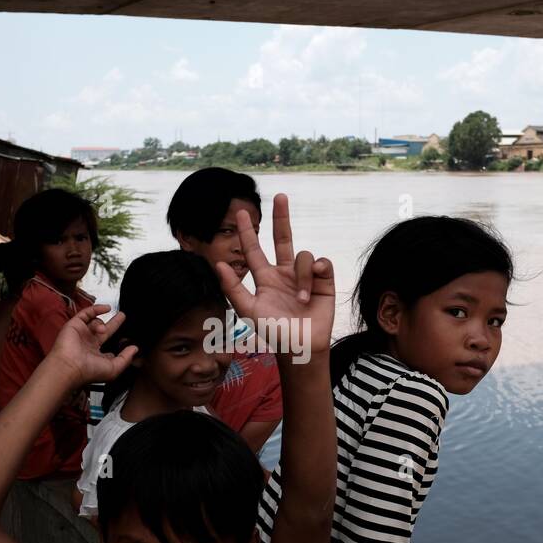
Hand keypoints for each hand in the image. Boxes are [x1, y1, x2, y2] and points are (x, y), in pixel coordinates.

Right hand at [46, 305, 136, 385]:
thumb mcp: (113, 369)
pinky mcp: (75, 324)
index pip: (107, 348)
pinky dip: (97, 309)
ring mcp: (81, 333)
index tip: (126, 342)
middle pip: (104, 330)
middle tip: (122, 315)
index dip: (116, 345)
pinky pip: (87, 313)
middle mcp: (88, 344)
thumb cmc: (89, 371)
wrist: (69, 365)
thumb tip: (135, 349)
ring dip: (102, 324)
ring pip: (96, 322)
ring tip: (102, 331)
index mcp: (95, 356)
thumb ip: (125, 358)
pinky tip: (107, 308)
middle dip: (114, 323)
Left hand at [215, 193, 334, 355]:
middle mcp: (284, 272)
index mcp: (265, 278)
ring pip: (303, 255)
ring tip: (300, 299)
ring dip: (301, 276)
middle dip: (282, 217)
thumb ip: (233, 288)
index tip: (239, 213)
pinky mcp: (324, 280)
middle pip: (283, 237)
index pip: (254, 250)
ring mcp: (304, 275)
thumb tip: (219, 264)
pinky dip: (315, 273)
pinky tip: (311, 292)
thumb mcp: (249, 311)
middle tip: (280, 196)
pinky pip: (321, 263)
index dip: (247, 232)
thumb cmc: (274, 332)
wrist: (301, 347)